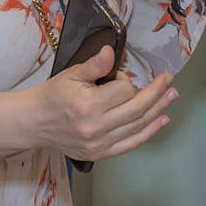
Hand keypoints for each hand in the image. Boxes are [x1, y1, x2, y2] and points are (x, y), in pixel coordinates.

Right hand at [24, 47, 174, 161]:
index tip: (119, 77)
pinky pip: (131, 144)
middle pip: (137, 109)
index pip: (124, 91)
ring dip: (158, 111)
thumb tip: (111, 51)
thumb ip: (94, 65)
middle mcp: (95, 127)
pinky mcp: (100, 154)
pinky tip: (161, 120)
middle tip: (169, 82)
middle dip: (157, 93)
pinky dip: (148, 132)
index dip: (126, 80)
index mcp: (88, 105)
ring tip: (171, 97)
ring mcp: (99, 144)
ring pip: (138, 127)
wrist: (34, 123)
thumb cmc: (52, 96)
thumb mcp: (71, 74)